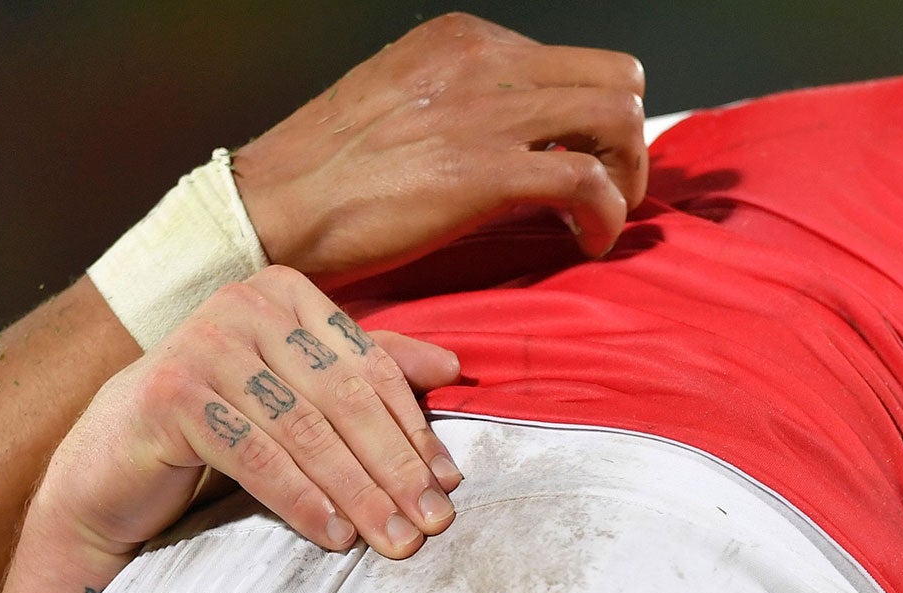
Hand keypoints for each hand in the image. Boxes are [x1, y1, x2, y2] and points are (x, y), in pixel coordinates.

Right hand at [42, 266, 461, 559]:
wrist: (116, 464)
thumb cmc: (220, 427)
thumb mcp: (300, 394)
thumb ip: (366, 371)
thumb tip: (451, 365)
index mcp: (286, 297)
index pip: (371, 368)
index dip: (415, 430)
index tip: (448, 484)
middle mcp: (244, 306)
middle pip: (343, 399)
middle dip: (394, 467)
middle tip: (432, 523)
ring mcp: (202, 344)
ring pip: (304, 429)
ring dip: (357, 492)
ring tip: (392, 539)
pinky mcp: (170, 393)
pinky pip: (255, 454)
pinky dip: (301, 499)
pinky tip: (334, 534)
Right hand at [234, 14, 647, 275]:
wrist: (276, 206)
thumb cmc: (332, 173)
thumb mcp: (406, 102)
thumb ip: (467, 103)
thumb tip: (521, 135)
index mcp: (462, 40)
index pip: (573, 62)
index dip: (593, 121)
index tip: (582, 165)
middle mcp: (482, 60)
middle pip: (615, 79)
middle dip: (626, 143)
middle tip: (607, 193)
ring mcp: (486, 112)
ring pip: (617, 120)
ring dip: (626, 178)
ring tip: (598, 219)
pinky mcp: (486, 171)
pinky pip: (589, 182)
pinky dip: (605, 218)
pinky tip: (584, 243)